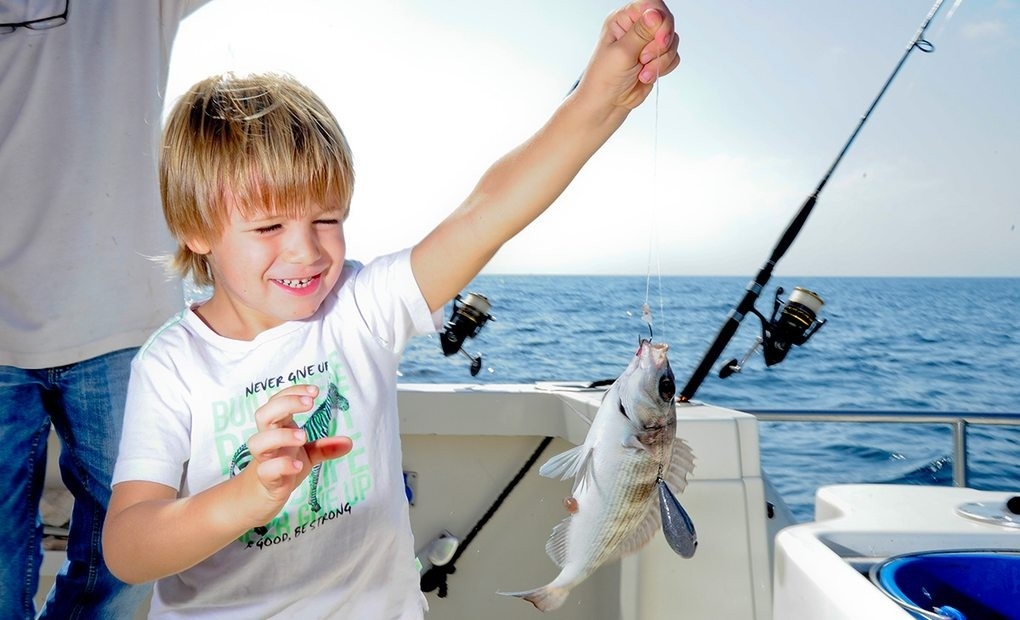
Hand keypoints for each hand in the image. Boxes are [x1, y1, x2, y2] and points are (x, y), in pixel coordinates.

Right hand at [243, 384, 352, 520]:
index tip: (315, 390)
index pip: (278, 401)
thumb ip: (325, 448)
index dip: (293, 392)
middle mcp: (268, 440)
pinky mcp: (265, 479)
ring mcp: (264, 459)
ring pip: (258, 442)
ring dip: (281, 435)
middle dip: (285, 404)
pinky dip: (282, 465)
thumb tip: (349, 442)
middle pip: (264, 414)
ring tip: (303, 436)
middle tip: (309, 403)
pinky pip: (267, 470)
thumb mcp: (307, 455)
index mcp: (278, 428)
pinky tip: (298, 465)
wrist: (260, 496)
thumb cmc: (282, 467)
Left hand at [578, 1, 679, 110]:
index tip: (660, 38)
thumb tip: (655, 13)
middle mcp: (636, 28)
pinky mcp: (656, 58)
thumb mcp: (622, 52)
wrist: (607, 104)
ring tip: (642, 72)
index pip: (651, 5)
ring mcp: (647, 43)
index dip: (660, 19)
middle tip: (645, 58)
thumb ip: (641, 32)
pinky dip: (663, 68)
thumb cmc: (605, 78)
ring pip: (671, 41)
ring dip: (660, 60)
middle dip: (660, 43)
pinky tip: (645, 76)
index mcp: (623, 19)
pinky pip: (673, 56)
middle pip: (665, 22)